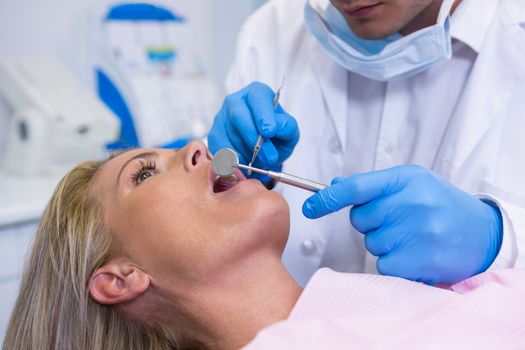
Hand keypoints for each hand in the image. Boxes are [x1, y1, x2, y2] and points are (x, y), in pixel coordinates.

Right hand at [208, 82, 299, 176]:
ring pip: (230, 134)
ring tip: (261, 161)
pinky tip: (245, 163)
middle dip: (254, 138)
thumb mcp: (289, 132)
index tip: (269, 131)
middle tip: (269, 157)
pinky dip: (234, 160)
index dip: (263, 115)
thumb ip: (287, 127)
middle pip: (238, 116)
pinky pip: (220, 148)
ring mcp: (221, 117)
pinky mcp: (214, 135)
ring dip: (247, 152)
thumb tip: (277, 127)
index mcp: (257, 93)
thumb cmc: (276, 137)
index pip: (257, 99)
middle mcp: (236, 101)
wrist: (264, 151)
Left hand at [302, 165, 502, 284]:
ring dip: (385, 243)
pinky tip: (415, 253)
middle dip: (371, 222)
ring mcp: (418, 231)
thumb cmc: (441, 204)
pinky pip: (383, 264)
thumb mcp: (411, 183)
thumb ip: (373, 186)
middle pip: (360, 218)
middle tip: (399, 220)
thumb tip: (335, 186)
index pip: (355, 187)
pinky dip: (394, 262)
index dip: (328, 198)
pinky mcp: (420, 259)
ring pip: (371, 242)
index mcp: (406, 179)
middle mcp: (412, 202)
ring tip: (412, 236)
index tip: (311, 207)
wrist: (481, 232)